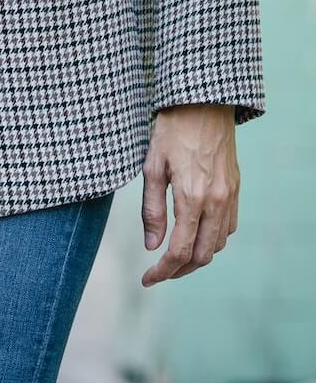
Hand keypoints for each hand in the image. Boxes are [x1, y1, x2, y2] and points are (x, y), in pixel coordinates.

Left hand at [140, 104, 240, 286]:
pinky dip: (212, 240)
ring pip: (217, 245)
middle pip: (202, 256)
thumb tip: (152, 246)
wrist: (202, 103)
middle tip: (158, 272)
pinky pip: (228, 227)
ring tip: (174, 258)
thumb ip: (152, 210)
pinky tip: (194, 236)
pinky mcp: (235, 189)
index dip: (162, 271)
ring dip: (196, 257)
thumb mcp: (152, 168)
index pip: (179, 251)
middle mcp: (216, 201)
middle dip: (179, 270)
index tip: (147, 279)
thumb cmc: (171, 131)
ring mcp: (229, 196)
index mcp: (192, 197)